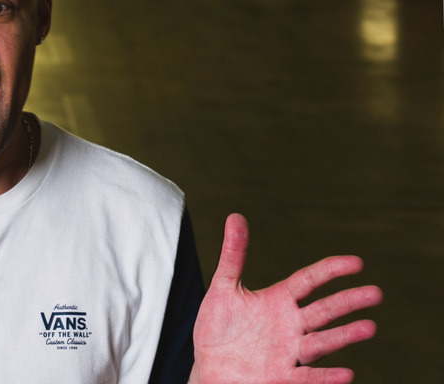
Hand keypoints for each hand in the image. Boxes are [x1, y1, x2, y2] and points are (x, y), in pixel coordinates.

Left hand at [190, 214, 381, 383]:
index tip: (357, 262)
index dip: (331, 270)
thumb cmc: (219, 326)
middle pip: (324, 310)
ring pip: (321, 342)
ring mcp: (289, 351)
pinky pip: (307, 377)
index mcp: (279, 300)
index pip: (309, 280)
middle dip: (349, 301)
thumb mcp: (223, 287)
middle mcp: (290, 324)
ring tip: (370, 327)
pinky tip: (347, 373)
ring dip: (345, 336)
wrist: (208, 365)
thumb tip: (235, 216)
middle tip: (376, 293)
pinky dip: (325, 376)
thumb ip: (233, 254)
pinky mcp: (281, 376)